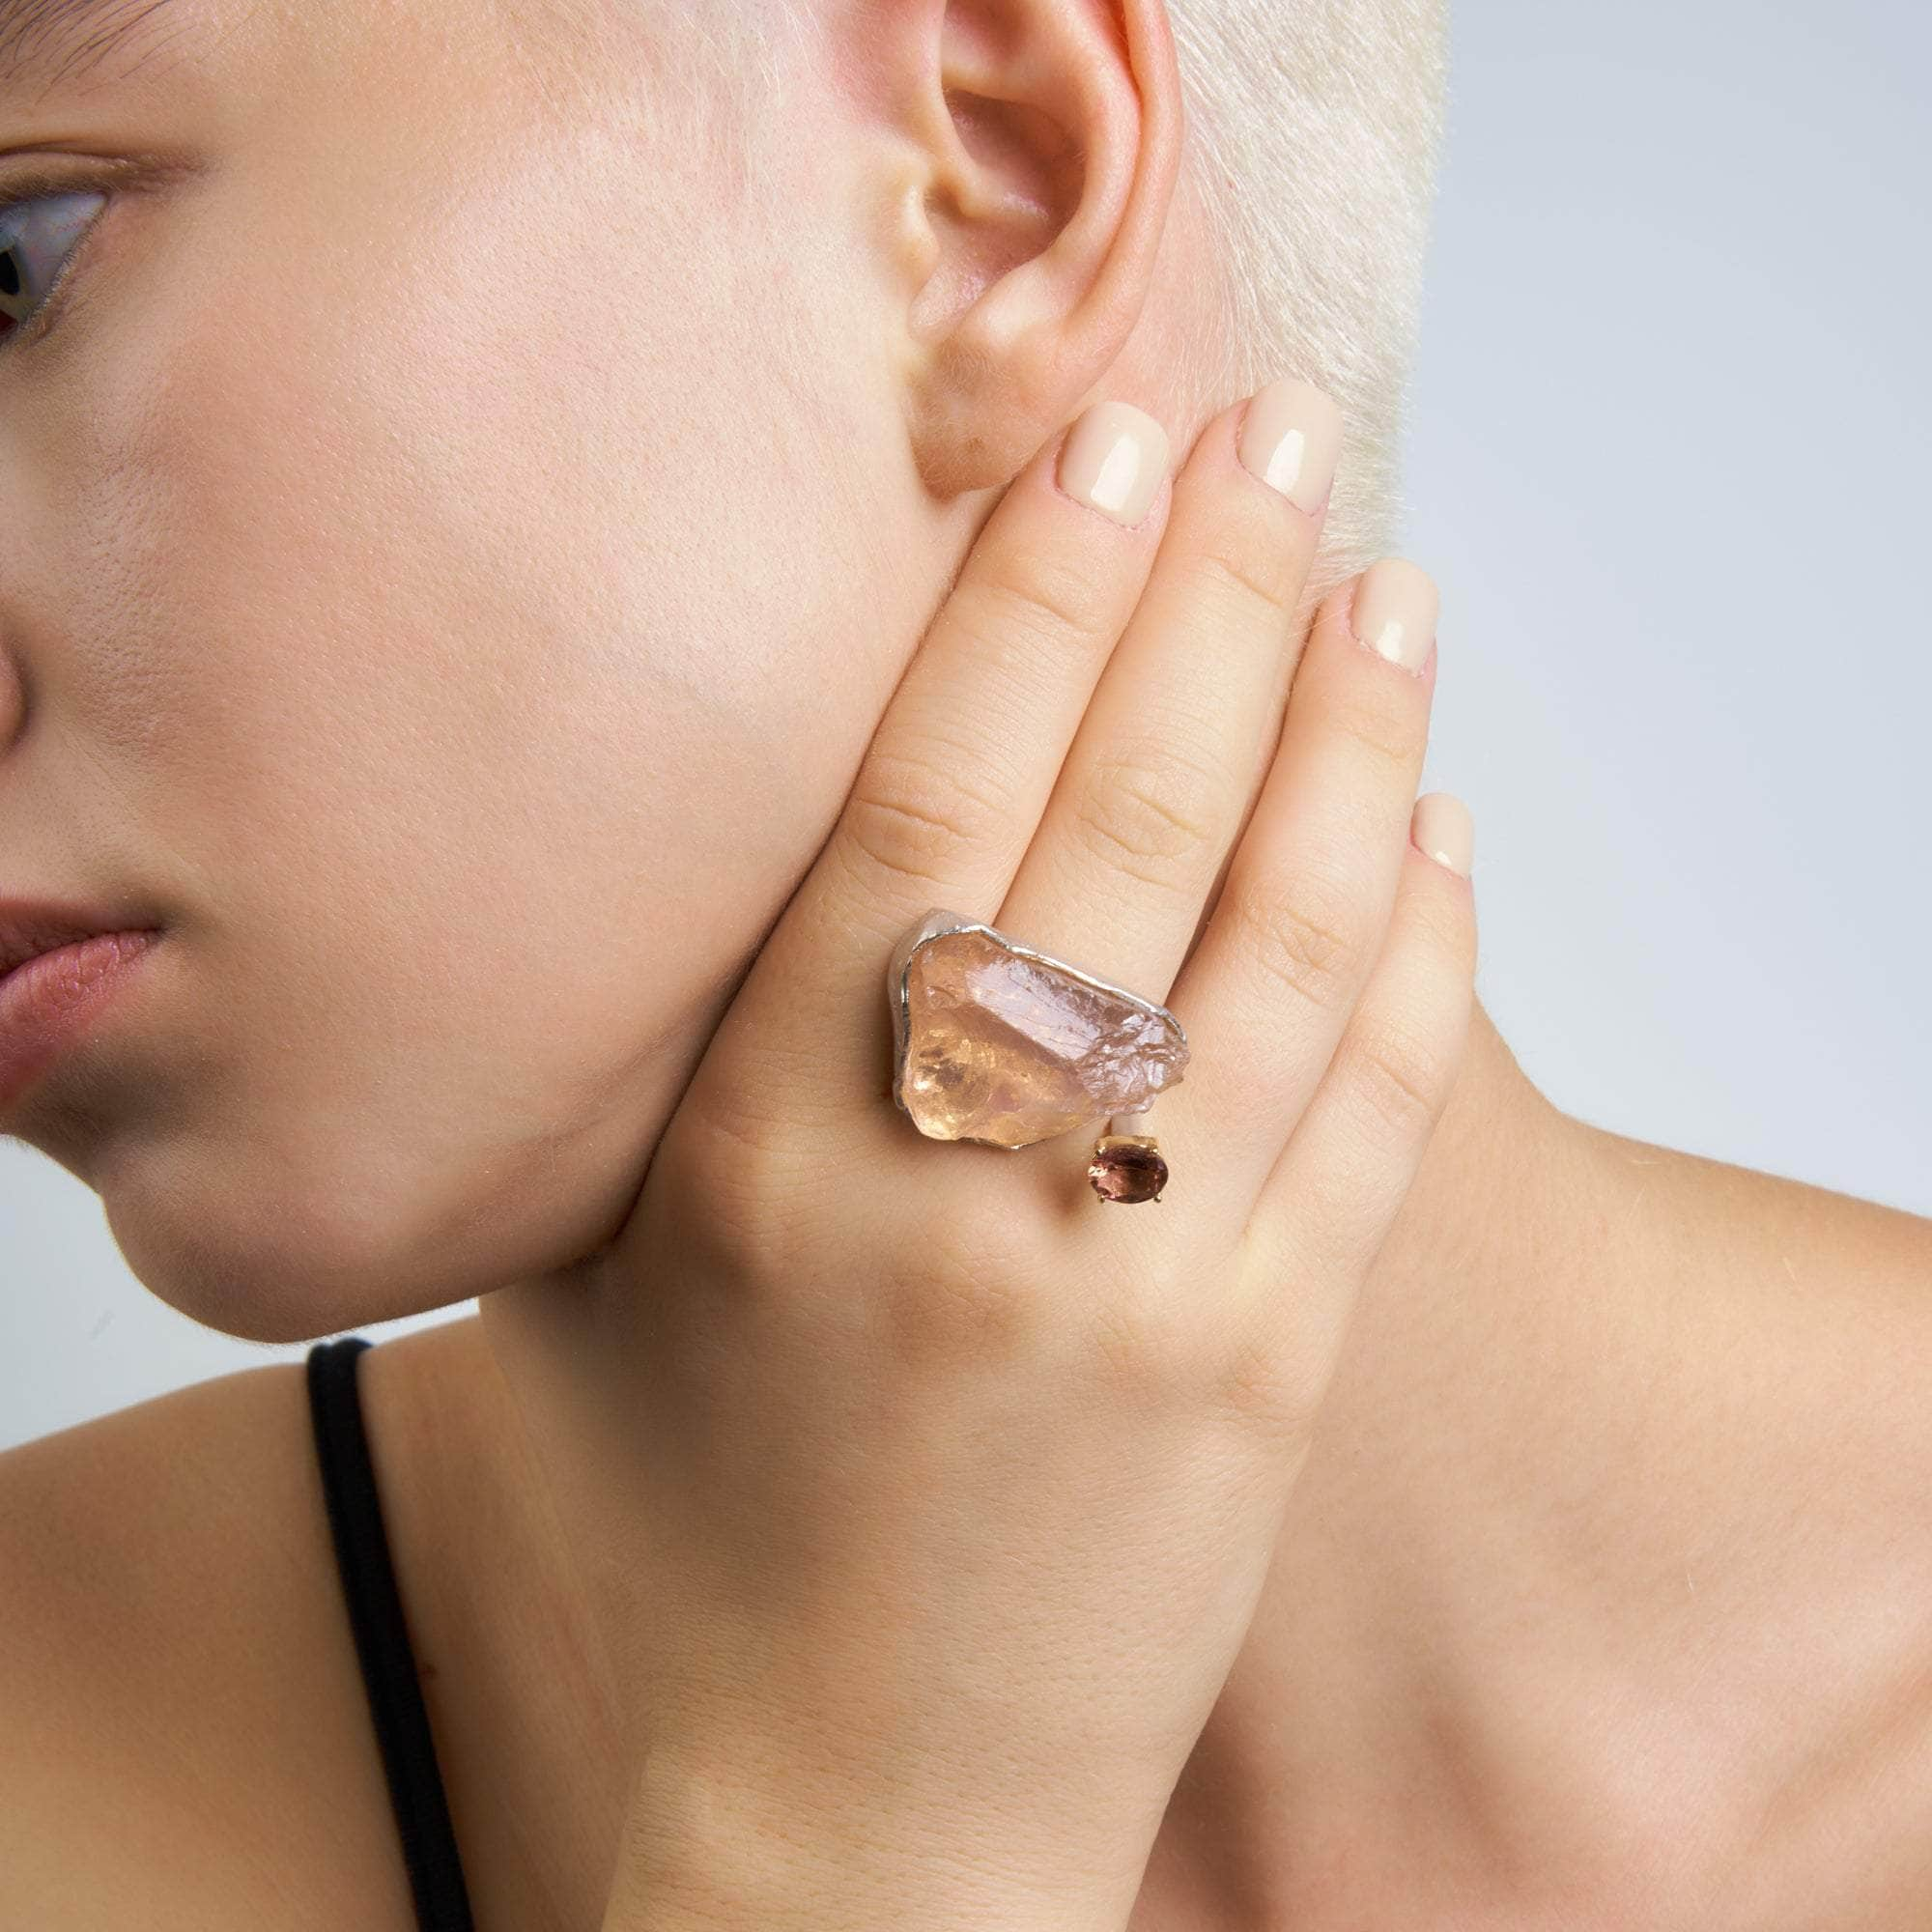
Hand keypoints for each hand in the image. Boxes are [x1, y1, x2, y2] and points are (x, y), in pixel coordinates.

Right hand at [482, 382, 1477, 1930]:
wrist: (828, 1832)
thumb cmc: (676, 1551)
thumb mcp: (589, 1286)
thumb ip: (650, 1084)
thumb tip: (715, 887)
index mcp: (768, 1144)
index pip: (930, 796)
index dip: (1029, 598)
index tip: (1103, 446)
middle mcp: (965, 1185)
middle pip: (1132, 819)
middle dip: (1219, 594)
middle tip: (1279, 428)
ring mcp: (1145, 1279)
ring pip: (1288, 935)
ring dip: (1353, 735)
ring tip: (1391, 584)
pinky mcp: (1265, 1374)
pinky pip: (1375, 1110)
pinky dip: (1420, 950)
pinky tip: (1442, 828)